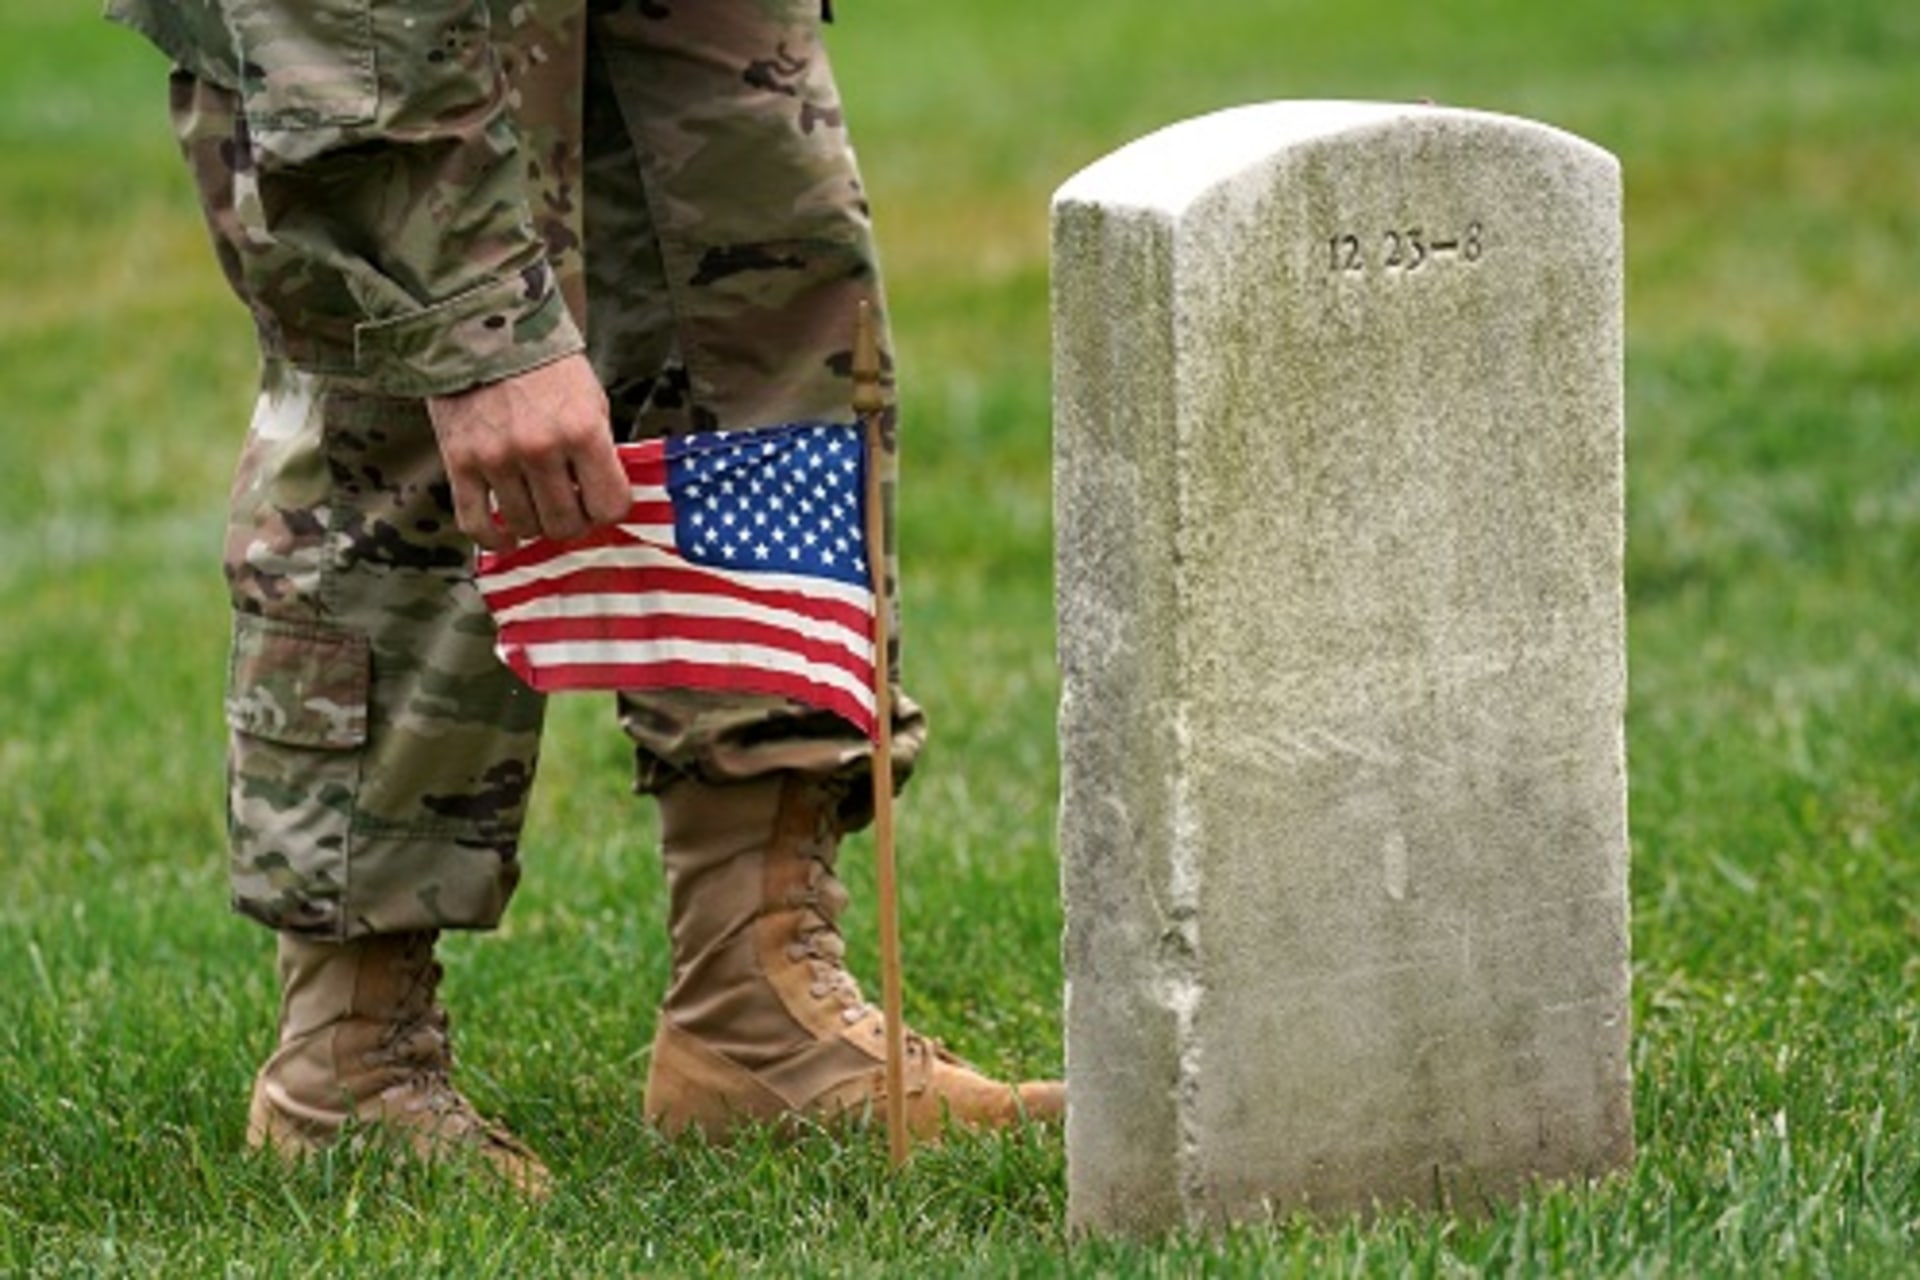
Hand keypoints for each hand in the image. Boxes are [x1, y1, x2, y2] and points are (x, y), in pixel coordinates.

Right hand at [427, 353, 629, 551]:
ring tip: (539, 508)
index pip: (609, 506)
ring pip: (526, 526)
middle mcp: (540, 448)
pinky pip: (476, 522)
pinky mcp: (460, 461)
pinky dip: (494, 538)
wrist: (484, 328)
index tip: (601, 502)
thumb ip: (599, 449)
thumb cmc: (545, 364)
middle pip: (566, 524)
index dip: (608, 509)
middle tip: (570, 507)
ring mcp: (497, 458)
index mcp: (582, 431)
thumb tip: (604, 498)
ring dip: (537, 525)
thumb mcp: (591, 399)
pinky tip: (506, 538)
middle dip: (573, 522)